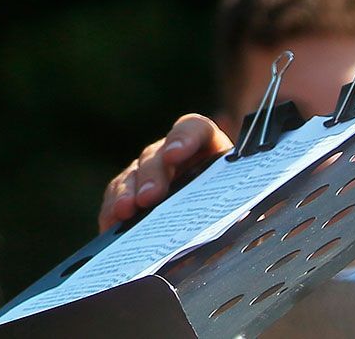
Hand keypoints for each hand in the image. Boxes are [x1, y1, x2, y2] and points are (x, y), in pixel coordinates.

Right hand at [98, 112, 233, 230]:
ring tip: (125, 212)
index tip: (174, 156)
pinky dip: (113, 207)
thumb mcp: (242, 206)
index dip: (183, 138)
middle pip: (156, 154)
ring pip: (133, 173)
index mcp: (210, 148)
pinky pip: (118, 193)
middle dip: (151, 175)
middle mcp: (175, 154)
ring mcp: (151, 170)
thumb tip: (239, 219)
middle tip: (149, 197)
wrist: (224, 226)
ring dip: (127, 192)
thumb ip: (239, 207)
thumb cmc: (238, 211)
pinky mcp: (134, 190)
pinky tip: (111, 223)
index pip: (194, 129)